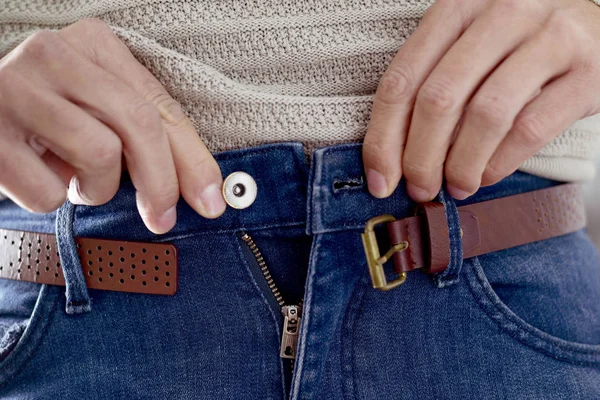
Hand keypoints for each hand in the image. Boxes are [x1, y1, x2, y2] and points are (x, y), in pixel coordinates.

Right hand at [0, 18, 225, 233]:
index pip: (160, 106)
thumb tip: (207, 191)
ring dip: (95, 188)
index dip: (193, 160)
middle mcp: (55, 54)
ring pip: (99, 155)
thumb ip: (145, 136)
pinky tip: (36, 175)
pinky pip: (47, 190)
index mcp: (93, 44)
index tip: (212, 200)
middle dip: (161, 183)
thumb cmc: (48, 118)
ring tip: (75, 179)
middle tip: (161, 218)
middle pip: (138, 125)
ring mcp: (16, 88)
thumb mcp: (98, 111)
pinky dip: (51, 197)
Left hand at [363, 0, 599, 200]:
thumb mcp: (467, 47)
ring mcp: (550, 38)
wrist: (595, 25)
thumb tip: (393, 160)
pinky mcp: (587, 71)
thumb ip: (431, 85)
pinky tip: (487, 175)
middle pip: (439, 99)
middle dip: (420, 158)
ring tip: (456, 186)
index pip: (402, 80)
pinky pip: (530, 128)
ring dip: (461, 164)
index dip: (383, 138)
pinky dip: (500, 162)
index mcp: (457, 7)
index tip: (379, 180)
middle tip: (419, 188)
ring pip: (486, 115)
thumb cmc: (515, 44)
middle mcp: (502, 13)